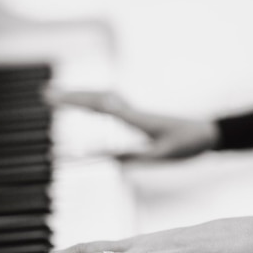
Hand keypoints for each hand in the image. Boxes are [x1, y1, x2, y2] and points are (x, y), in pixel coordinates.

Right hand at [43, 88, 220, 159]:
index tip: (52, 100)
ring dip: (79, 96)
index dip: (73, 102)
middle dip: (69, 96)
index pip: (98, 106)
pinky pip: (111, 105)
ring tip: (56, 98)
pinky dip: (94, 102)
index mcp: (135, 119)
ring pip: (102, 98)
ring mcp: (134, 112)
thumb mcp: (159, 155)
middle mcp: (132, 111)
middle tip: (44, 95)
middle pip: (95, 98)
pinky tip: (89, 105)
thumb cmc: (187, 145)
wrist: (209, 133)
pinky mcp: (138, 116)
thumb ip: (130, 155)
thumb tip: (102, 157)